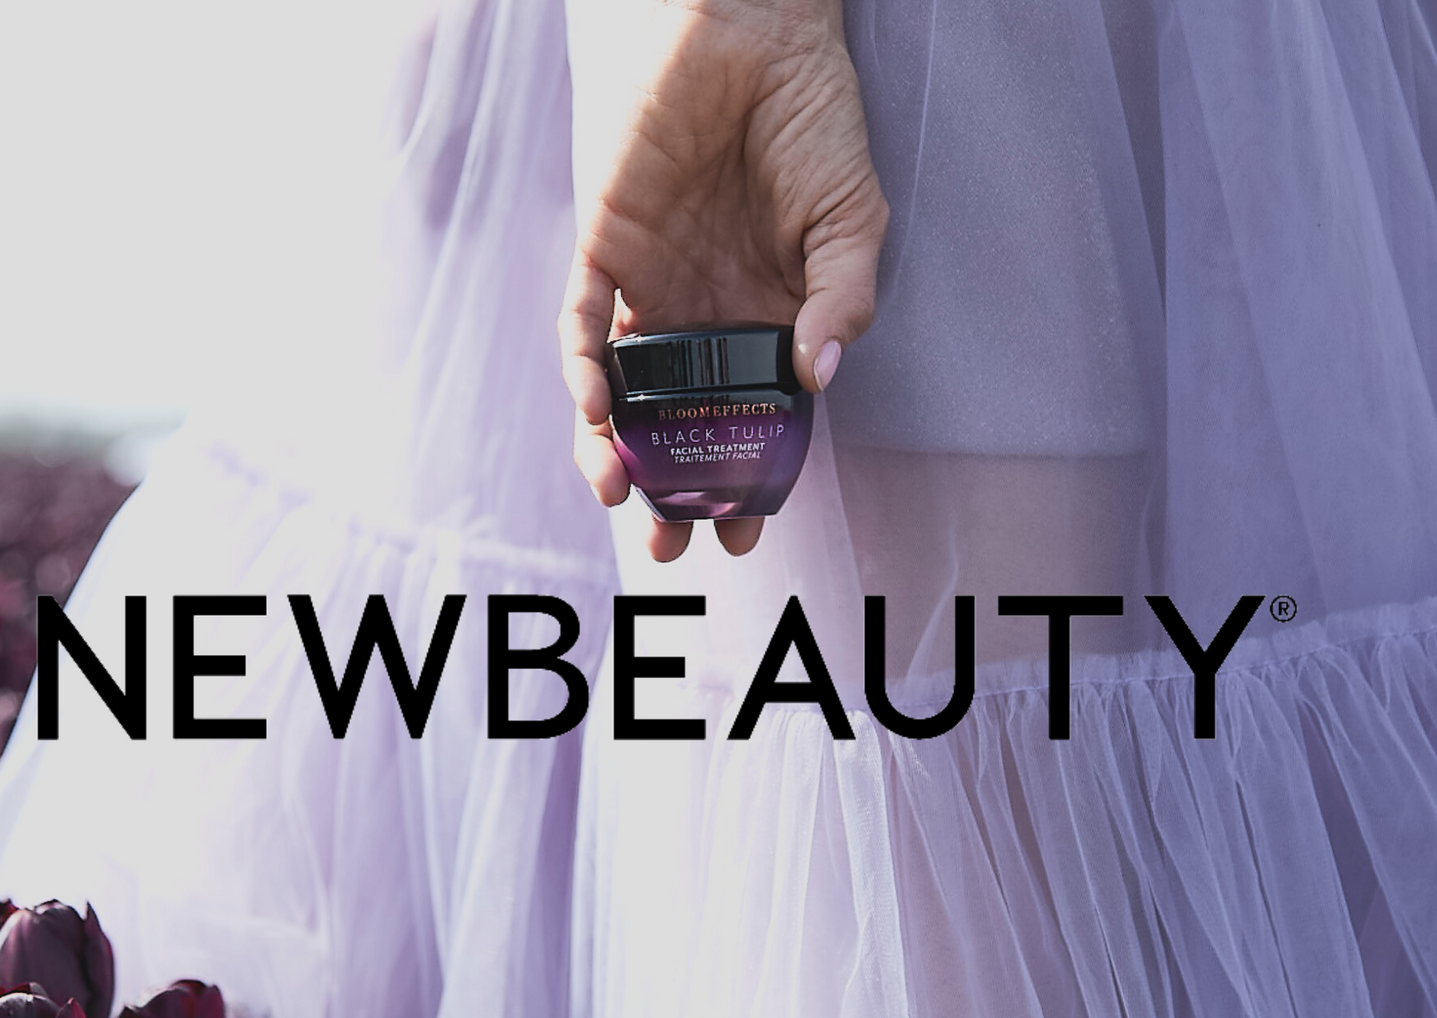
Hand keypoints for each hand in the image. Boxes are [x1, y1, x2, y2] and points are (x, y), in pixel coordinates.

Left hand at [560, 0, 887, 560]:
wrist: (752, 33)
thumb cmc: (813, 121)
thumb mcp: (853, 220)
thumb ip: (842, 300)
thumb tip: (817, 379)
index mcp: (768, 320)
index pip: (750, 422)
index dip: (744, 481)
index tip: (742, 535)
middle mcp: (705, 316)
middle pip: (680, 424)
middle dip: (672, 490)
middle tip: (673, 547)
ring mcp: (653, 287)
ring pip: (622, 392)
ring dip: (616, 450)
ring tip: (624, 501)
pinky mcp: (606, 248)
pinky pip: (583, 323)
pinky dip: (584, 369)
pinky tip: (596, 410)